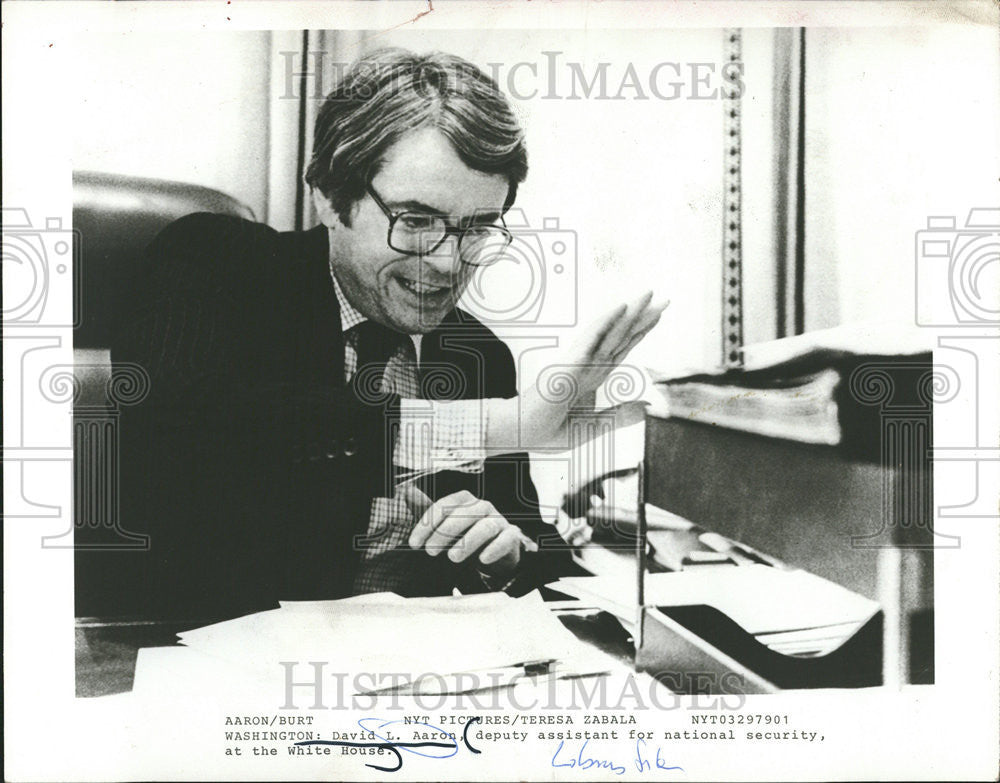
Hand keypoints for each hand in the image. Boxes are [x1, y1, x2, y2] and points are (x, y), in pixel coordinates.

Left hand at [401, 485, 528, 578]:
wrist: (496, 551)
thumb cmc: (467, 535)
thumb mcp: (446, 525)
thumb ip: (428, 510)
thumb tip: (406, 490)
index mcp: (465, 500)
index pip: (444, 506)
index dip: (427, 524)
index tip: (414, 544)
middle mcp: (483, 506)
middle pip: (463, 514)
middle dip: (444, 533)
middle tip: (430, 552)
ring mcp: (499, 520)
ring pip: (485, 527)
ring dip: (468, 542)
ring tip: (453, 558)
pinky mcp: (511, 536)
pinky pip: (505, 539)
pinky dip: (494, 549)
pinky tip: (483, 560)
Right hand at [488, 292, 667, 450]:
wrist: (523, 434)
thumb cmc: (548, 430)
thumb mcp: (593, 427)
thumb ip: (619, 417)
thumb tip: (646, 407)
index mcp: (593, 377)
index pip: (621, 349)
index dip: (640, 332)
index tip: (656, 316)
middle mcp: (589, 365)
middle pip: (621, 336)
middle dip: (642, 316)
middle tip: (663, 298)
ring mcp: (580, 362)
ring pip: (611, 332)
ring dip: (630, 312)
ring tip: (648, 295)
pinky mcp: (570, 364)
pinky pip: (591, 339)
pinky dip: (606, 322)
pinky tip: (620, 307)